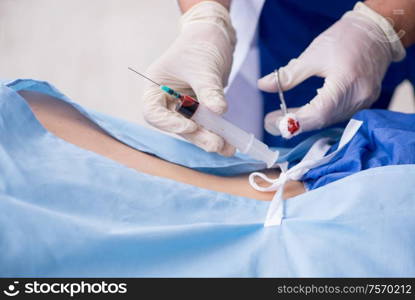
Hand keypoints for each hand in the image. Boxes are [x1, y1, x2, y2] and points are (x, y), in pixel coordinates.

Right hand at [142, 1, 235, 155]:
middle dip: (198, 136)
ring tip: (229, 148)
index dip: (170, 124)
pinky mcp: (200, 109)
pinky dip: (219, 133)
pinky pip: (207, 125)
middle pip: (177, 125)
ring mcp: (184, 106)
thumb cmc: (200, 44)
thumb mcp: (204, 67)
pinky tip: (232, 143)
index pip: (154, 112)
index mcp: (155, 87)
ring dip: (210, 138)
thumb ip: (209, 90)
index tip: (192, 126)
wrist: (214, 36)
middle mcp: (167, 100)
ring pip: (194, 129)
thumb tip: (219, 111)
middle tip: (216, 144)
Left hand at [258, 2, 405, 136]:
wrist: (376, 32)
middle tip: (272, 122)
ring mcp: (364, 101)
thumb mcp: (312, 55)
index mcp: (346, 82)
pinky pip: (337, 115)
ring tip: (282, 116)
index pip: (319, 112)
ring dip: (305, 121)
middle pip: (323, 119)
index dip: (295, 121)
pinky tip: (302, 112)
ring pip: (329, 120)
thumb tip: (263, 85)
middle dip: (295, 123)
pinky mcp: (364, 102)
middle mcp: (359, 97)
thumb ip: (288, 75)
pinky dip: (318, 115)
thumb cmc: (346, 38)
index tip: (274, 122)